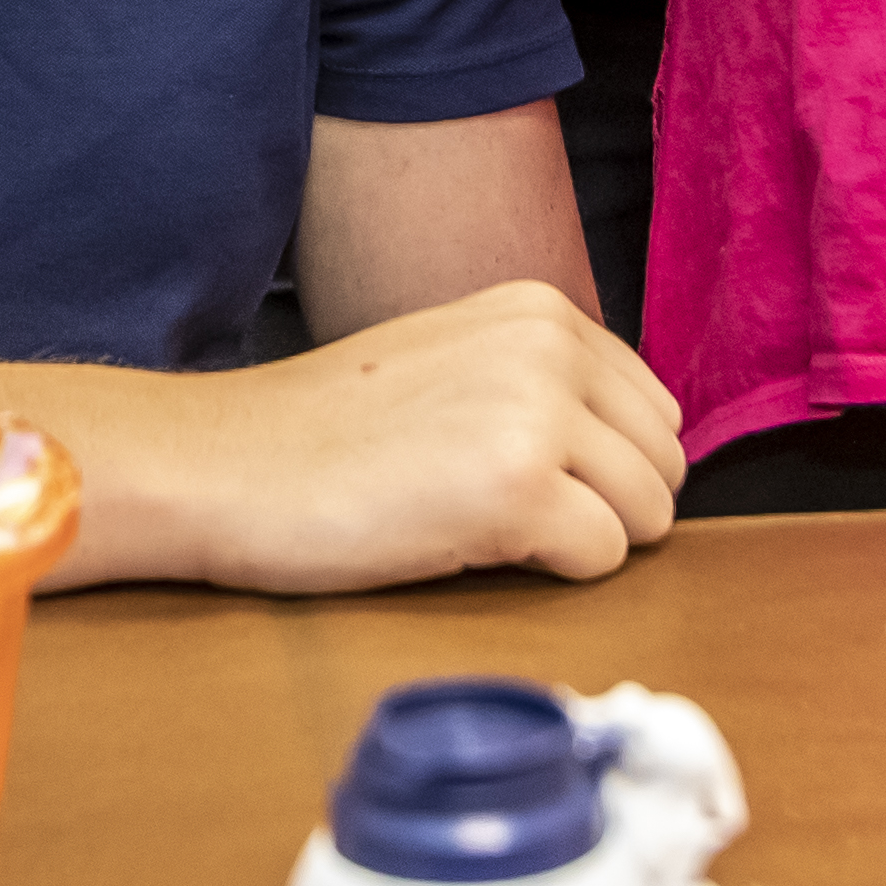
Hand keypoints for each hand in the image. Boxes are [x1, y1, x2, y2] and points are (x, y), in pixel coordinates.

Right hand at [208, 283, 685, 587]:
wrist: (222, 465)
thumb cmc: (323, 432)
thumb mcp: (451, 362)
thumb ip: (542, 381)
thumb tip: (634, 450)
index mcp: (539, 310)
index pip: (653, 411)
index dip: (600, 466)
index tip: (517, 474)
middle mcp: (551, 348)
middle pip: (663, 467)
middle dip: (603, 508)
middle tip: (497, 509)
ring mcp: (538, 416)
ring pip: (648, 517)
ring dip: (577, 542)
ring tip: (478, 523)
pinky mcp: (519, 490)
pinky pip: (602, 560)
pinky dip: (546, 575)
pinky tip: (464, 544)